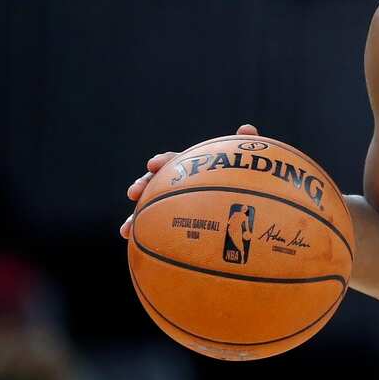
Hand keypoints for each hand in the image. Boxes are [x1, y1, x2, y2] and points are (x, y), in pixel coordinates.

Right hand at [118, 123, 258, 238]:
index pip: (175, 160)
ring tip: (126, 231)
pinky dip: (148, 241)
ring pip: (151, 210)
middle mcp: (181, 185)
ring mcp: (178, 207)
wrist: (252, 211)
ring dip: (135, 218)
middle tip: (133, 193)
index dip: (164, 161)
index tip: (154, 164)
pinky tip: (137, 251)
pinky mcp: (179, 227)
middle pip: (156, 183)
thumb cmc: (250, 184)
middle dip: (142, 186)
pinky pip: (161, 234)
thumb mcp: (252, 167)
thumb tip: (247, 128)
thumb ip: (248, 148)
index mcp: (195, 169)